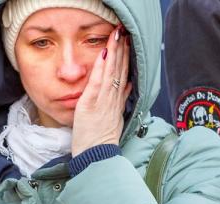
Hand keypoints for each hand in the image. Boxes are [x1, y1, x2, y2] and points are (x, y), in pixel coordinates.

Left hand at [71, 25, 132, 155]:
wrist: (97, 155)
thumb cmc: (103, 140)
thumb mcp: (116, 118)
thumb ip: (122, 100)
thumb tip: (129, 85)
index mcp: (117, 100)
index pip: (124, 74)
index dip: (126, 57)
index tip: (128, 43)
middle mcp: (112, 98)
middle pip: (120, 69)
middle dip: (122, 49)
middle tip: (124, 32)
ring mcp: (102, 100)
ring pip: (111, 72)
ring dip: (114, 53)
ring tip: (117, 36)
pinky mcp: (90, 104)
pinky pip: (97, 82)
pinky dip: (101, 68)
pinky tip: (104, 54)